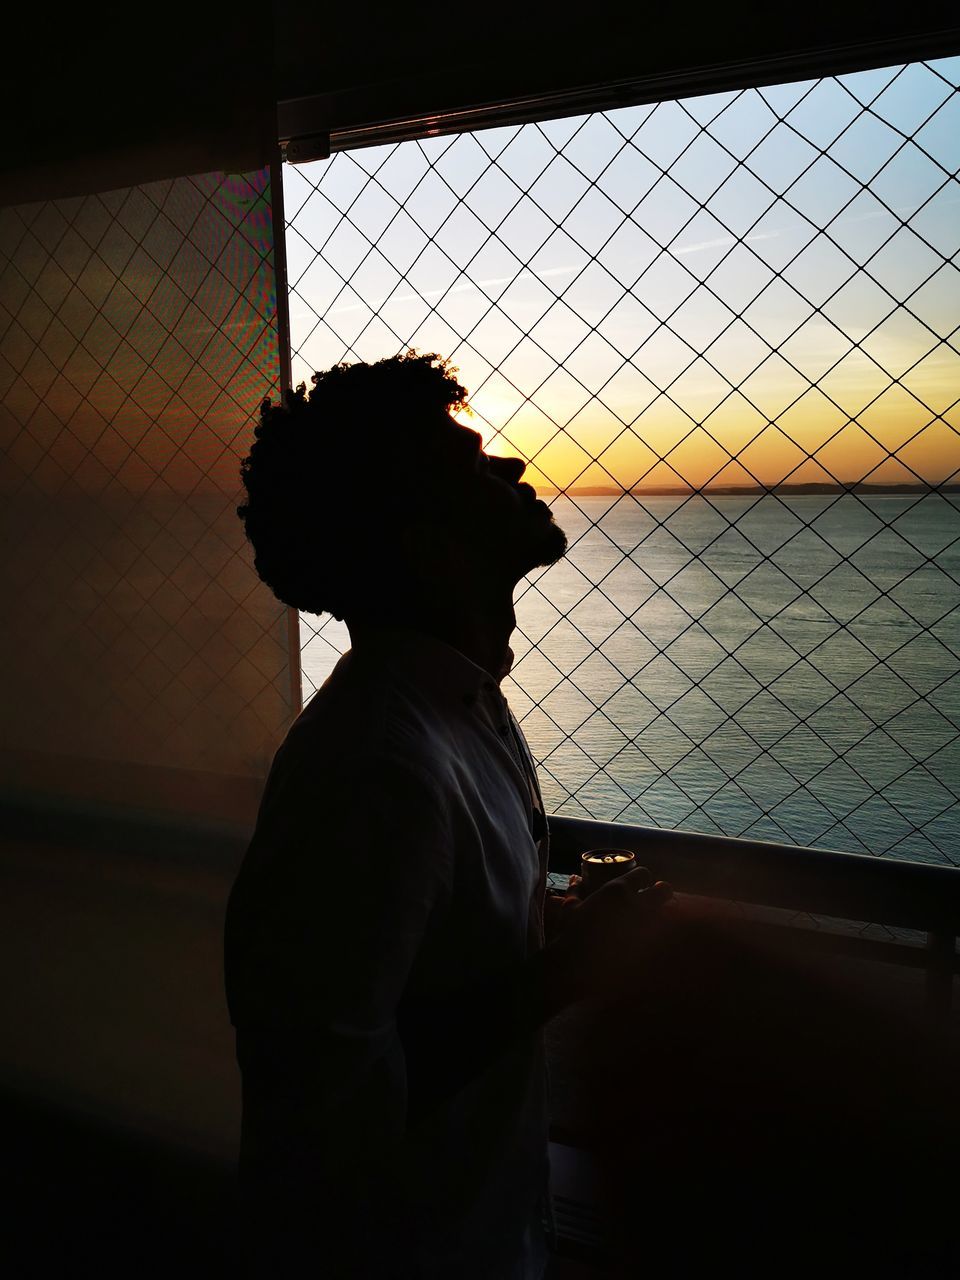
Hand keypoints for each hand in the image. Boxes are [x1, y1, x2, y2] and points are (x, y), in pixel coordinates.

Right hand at [545, 865, 672, 1003]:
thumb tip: (575, 878)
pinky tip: (659, 942)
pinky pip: (668, 937)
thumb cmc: (569, 935)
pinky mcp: (652, 947)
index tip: (644, 886)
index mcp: (617, 890)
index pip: (644, 875)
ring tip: (662, 922)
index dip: (645, 880)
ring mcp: (646, 926)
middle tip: (658, 903)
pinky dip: (666, 937)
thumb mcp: (570, 908)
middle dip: (664, 895)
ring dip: (669, 916)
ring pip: (672, 913)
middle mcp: (635, 903)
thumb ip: (574, 890)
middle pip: (665, 890)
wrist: (574, 966)